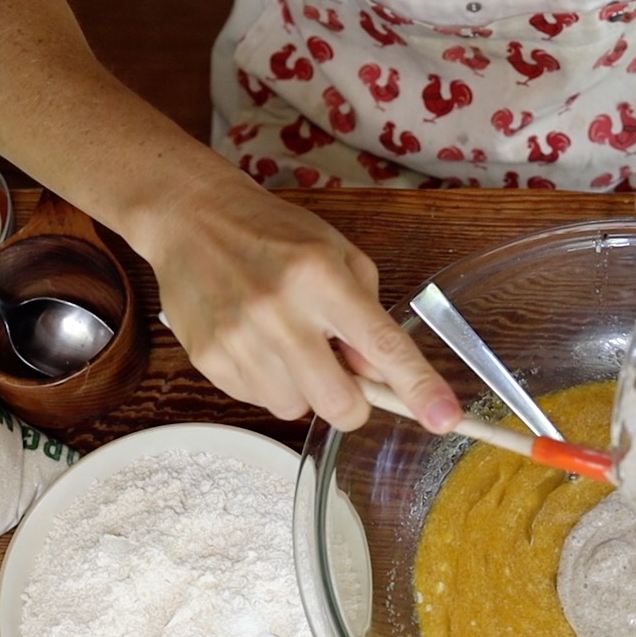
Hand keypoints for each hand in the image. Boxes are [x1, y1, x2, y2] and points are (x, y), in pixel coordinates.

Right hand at [135, 168, 460, 431]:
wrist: (190, 218)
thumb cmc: (273, 234)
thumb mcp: (337, 255)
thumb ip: (369, 315)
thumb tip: (382, 377)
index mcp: (320, 278)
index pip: (382, 345)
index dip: (418, 388)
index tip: (445, 418)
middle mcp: (280, 312)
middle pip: (340, 403)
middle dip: (352, 401)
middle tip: (341, 372)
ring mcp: (240, 340)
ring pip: (297, 409)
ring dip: (304, 388)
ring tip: (286, 344)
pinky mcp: (210, 359)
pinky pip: (259, 401)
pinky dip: (268, 383)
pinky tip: (257, 343)